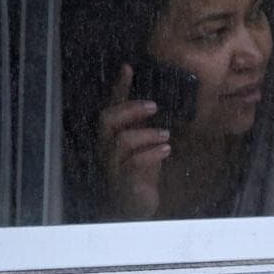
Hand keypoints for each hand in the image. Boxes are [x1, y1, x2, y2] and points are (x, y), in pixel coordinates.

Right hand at [98, 64, 171, 218]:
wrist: (134, 207)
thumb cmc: (140, 171)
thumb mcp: (145, 143)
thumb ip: (146, 124)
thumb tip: (162, 98)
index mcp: (112, 135)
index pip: (111, 105)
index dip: (118, 87)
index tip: (128, 67)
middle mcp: (106, 148)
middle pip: (106, 119)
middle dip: (130, 108)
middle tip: (153, 105)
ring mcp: (112, 165)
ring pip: (121, 141)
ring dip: (147, 134)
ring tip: (166, 134)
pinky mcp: (123, 182)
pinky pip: (133, 164)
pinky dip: (152, 154)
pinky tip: (166, 150)